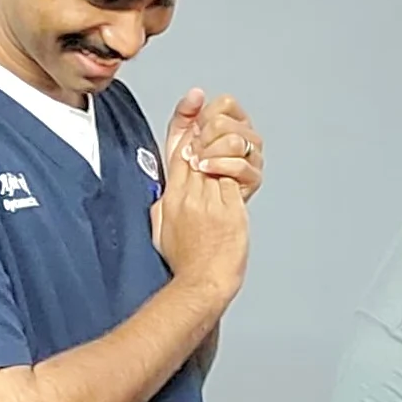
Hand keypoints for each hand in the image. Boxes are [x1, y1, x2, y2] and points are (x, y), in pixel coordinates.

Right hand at [150, 136, 250, 296]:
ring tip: (231, 140)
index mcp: (170, 200)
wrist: (203, 284)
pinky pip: (233, 180)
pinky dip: (237, 171)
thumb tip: (167, 194)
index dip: (187, 133)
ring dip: (225, 151)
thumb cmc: (186, 264)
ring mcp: (210, 203)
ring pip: (217, 162)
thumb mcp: (161, 231)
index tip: (195, 118)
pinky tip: (240, 165)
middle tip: (216, 121)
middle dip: (208, 136)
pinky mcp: (230, 211)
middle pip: (197, 153)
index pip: (178, 155)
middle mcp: (189, 198)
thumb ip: (164, 208)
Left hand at [168, 88, 263, 193]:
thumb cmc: (189, 170)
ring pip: (234, 141)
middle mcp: (247, 136)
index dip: (205, 116)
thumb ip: (185, 112)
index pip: (226, 104)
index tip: (195, 131)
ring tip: (198, 163)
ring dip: (209, 152)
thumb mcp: (180, 136)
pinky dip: (217, 166)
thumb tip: (197, 93)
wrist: (190, 200)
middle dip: (203, 138)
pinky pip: (239, 165)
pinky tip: (205, 170)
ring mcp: (253, 156)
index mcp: (234, 121)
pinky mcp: (254, 177)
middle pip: (226, 123)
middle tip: (194, 151)